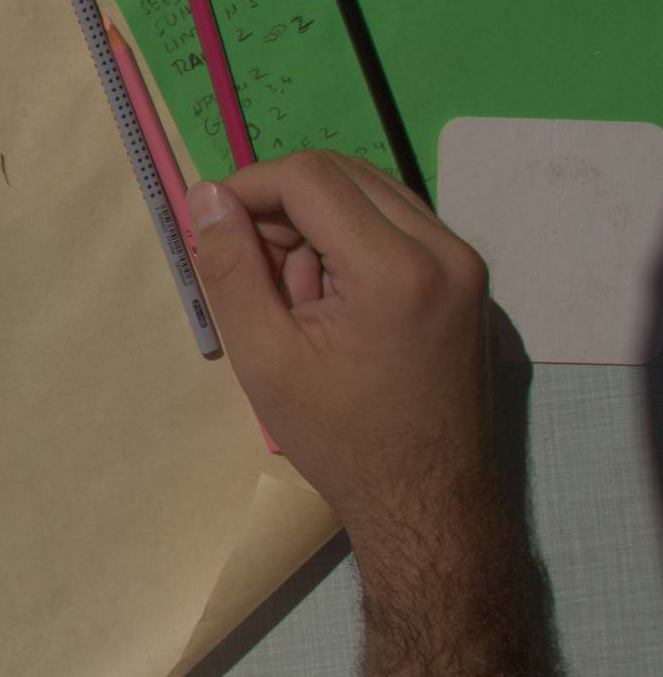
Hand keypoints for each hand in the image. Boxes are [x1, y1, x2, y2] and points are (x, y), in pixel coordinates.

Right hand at [187, 152, 498, 548]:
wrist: (429, 503)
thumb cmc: (341, 440)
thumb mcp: (264, 357)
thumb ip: (231, 267)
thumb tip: (208, 196)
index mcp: (396, 268)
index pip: (310, 176)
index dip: (249, 187)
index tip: (212, 225)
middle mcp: (444, 248)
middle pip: (342, 173)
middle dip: (282, 204)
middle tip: (252, 266)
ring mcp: (464, 261)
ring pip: (369, 192)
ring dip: (316, 222)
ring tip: (296, 296)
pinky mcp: (467, 278)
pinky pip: (396, 222)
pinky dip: (351, 240)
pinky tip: (334, 301)